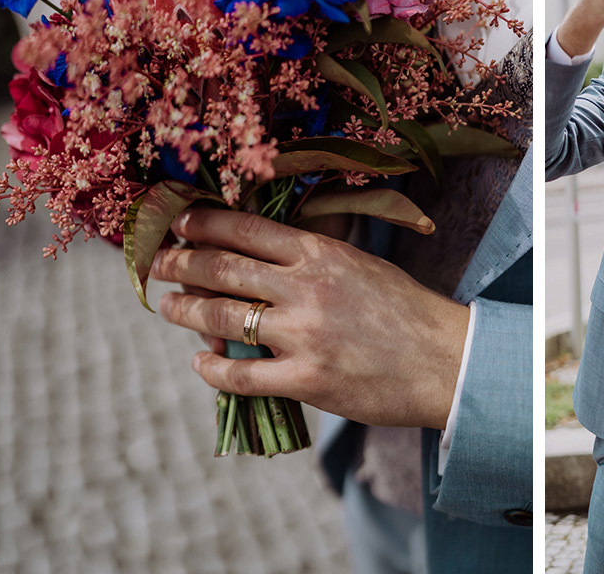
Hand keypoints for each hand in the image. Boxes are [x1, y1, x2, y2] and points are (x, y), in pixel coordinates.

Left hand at [150, 208, 468, 430]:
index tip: (180, 223)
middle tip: (157, 262)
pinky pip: (239, 374)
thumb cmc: (407, 312)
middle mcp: (307, 288)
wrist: (447, 361)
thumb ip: (312, 261)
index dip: (203, 224)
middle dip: (179, 262)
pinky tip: (201, 362)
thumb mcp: (361, 264)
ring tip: (169, 306)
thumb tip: (257, 261)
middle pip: (222, 268)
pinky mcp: (306, 380)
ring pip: (220, 317)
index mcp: (322, 253)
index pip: (246, 229)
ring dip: (185, 310)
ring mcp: (303, 335)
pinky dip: (211, 368)